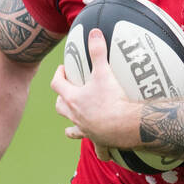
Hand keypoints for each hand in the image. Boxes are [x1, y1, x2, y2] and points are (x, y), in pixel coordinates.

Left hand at [50, 29, 139, 159]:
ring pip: (72, 130)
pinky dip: (99, 149)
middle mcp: (76, 116)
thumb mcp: (104, 72)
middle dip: (61, 99)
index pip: (57, 85)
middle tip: (68, 92)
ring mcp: (86, 130)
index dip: (58, 76)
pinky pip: (98, 148)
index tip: (63, 70)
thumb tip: (94, 31)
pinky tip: (102, 152)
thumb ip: (98, 51)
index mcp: (73, 99)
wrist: (126, 126)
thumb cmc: (112, 100)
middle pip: (61, 107)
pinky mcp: (99, 141)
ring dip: (71, 126)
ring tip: (74, 123)